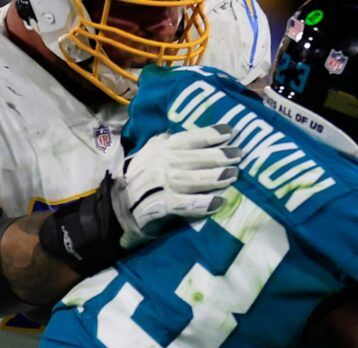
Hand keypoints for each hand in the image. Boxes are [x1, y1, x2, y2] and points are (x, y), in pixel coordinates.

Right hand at [113, 125, 241, 246]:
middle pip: (193, 158)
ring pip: (190, 179)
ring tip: (233, 175)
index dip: (209, 134)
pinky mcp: (160, 205)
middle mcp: (160, 163)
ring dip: (213, 177)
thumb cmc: (144, 177)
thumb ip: (172, 144)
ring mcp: (160, 184)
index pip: (188, 138)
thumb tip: (201, 135)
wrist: (118, 204)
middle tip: (239, 154)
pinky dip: (202, 203)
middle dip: (218, 155)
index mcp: (161, 148)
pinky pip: (184, 204)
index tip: (231, 131)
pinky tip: (218, 203)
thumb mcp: (153, 153)